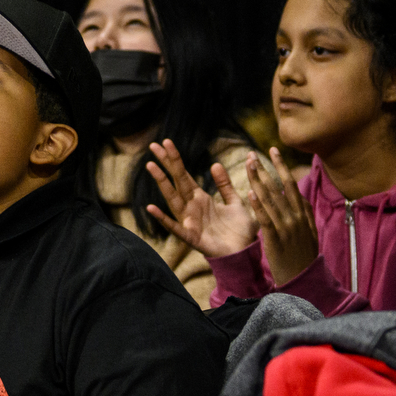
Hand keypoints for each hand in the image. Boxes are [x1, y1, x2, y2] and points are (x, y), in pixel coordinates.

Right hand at [143, 139, 258, 256]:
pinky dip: (163, 218)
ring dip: (162, 183)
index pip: (185, 175)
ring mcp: (190, 222)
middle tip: (153, 146)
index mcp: (201, 198)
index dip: (175, 159)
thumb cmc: (239, 230)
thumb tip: (215, 164)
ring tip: (151, 166)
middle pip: (176, 182)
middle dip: (166, 164)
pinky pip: (175, 227)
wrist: (245, 253)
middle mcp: (192, 208)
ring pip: (173, 199)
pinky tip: (152, 207)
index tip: (166, 142)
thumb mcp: (235, 202)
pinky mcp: (192, 237)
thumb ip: (224, 185)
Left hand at [248, 148, 319, 285]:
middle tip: (252, 154)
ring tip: (248, 165)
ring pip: (270, 199)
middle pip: (278, 187)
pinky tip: (250, 193)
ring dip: (258, 180)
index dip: (281, 166)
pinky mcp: (275, 239)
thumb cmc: (303, 257)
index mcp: (303, 213)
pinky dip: (258, 205)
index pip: (291, 184)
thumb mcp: (310, 232)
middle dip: (265, 169)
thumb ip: (306, 213)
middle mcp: (295, 217)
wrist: (302, 279)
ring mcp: (286, 227)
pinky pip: (265, 219)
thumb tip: (302, 198)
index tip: (273, 150)